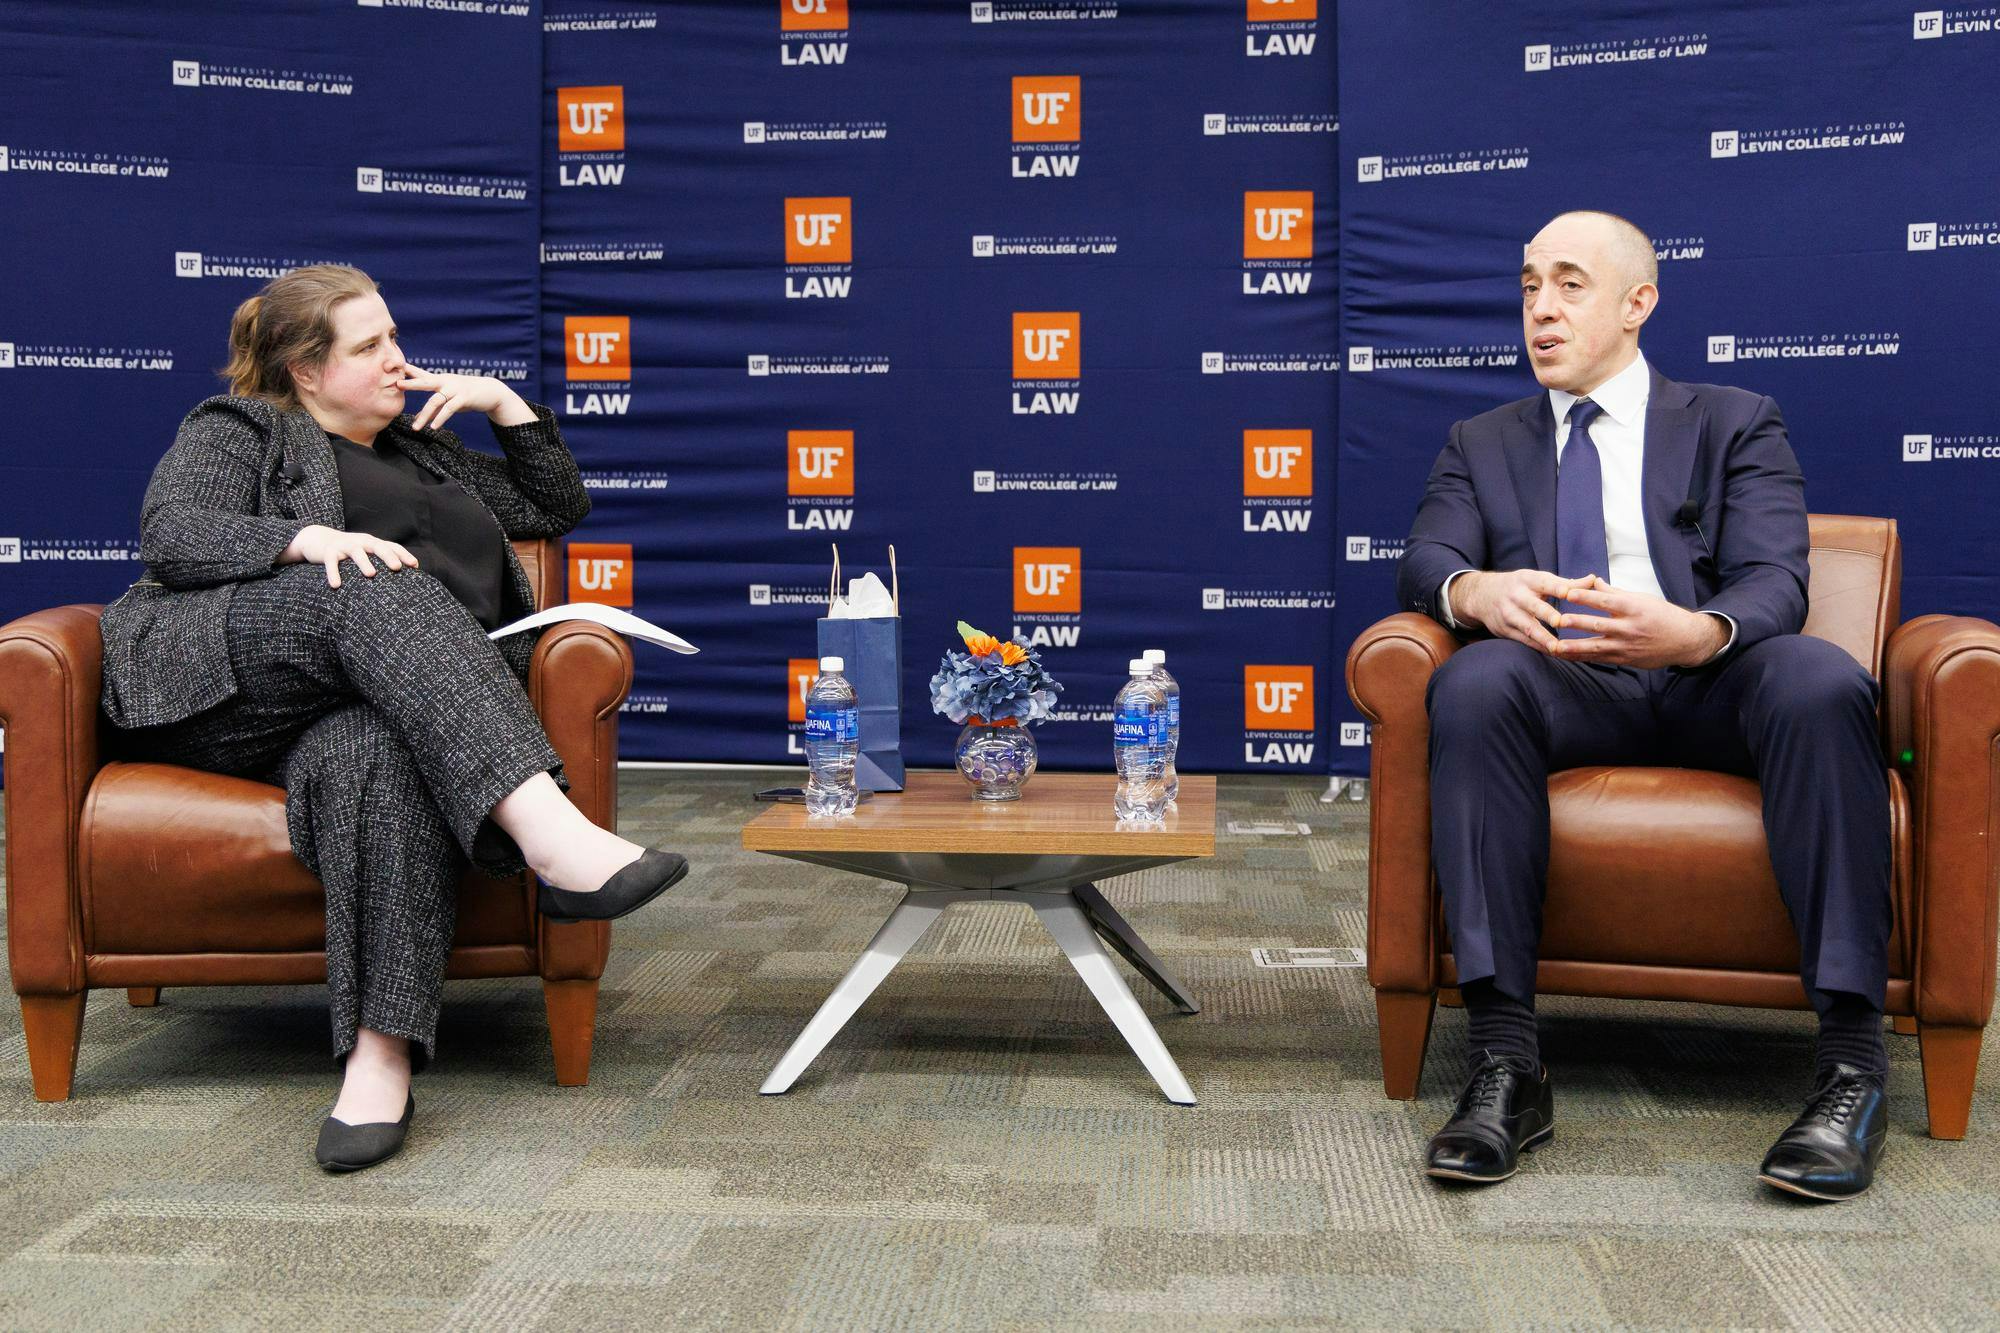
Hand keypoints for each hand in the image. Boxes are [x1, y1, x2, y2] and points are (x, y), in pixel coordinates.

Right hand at [282, 524, 419, 588]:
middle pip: (377, 546)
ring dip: (364, 562)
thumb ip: (380, 561)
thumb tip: (402, 575)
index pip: (391, 546)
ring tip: (371, 574)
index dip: (404, 554)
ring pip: (356, 552)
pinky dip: (334, 573)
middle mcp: (361, 542)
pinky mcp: (328, 551)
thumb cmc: (348, 551)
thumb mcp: (366, 553)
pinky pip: (332, 562)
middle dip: (388, 556)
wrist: (318, 539)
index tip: (415, 566)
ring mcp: (345, 545)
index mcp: (373, 543)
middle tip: (397, 567)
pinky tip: (336, 585)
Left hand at [396, 366, 532, 433]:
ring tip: (416, 427)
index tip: (392, 367)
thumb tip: (418, 417)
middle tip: (397, 384)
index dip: (407, 370)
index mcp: (439, 379)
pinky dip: (441, 418)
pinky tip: (434, 427)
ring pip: (436, 400)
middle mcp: (445, 381)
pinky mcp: (464, 397)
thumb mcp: (449, 397)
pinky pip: (450, 408)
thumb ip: (434, 405)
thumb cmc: (467, 394)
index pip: (420, 373)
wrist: (491, 392)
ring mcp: (455, 388)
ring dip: (425, 415)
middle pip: (425, 381)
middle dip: (411, 383)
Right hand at [1452, 568, 1587, 652]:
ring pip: (1527, 627)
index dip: (1559, 588)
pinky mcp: (1505, 630)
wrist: (1482, 595)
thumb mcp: (1538, 579)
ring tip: (1557, 648)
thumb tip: (1594, 580)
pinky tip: (1552, 654)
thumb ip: (1567, 583)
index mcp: (1528, 580)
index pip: (1546, 584)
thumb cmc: (1520, 586)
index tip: (1571, 594)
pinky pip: (1523, 640)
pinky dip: (1538, 647)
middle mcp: (1517, 596)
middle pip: (1533, 606)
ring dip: (1542, 638)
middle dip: (1546, 614)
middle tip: (1561, 622)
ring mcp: (1509, 614)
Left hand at [1551, 577, 1729, 668]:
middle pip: (1598, 625)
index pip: (1606, 601)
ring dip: (1574, 647)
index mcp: (1633, 608)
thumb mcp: (1642, 599)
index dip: (1586, 597)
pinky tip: (1566, 656)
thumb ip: (1614, 592)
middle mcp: (1629, 628)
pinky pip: (1599, 659)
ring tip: (1555, 646)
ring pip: (1596, 646)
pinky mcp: (1624, 659)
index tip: (1567, 593)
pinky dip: (1582, 658)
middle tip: (1556, 620)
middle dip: (1576, 623)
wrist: (1685, 641)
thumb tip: (1592, 581)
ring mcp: (1626, 646)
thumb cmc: (1663, 615)